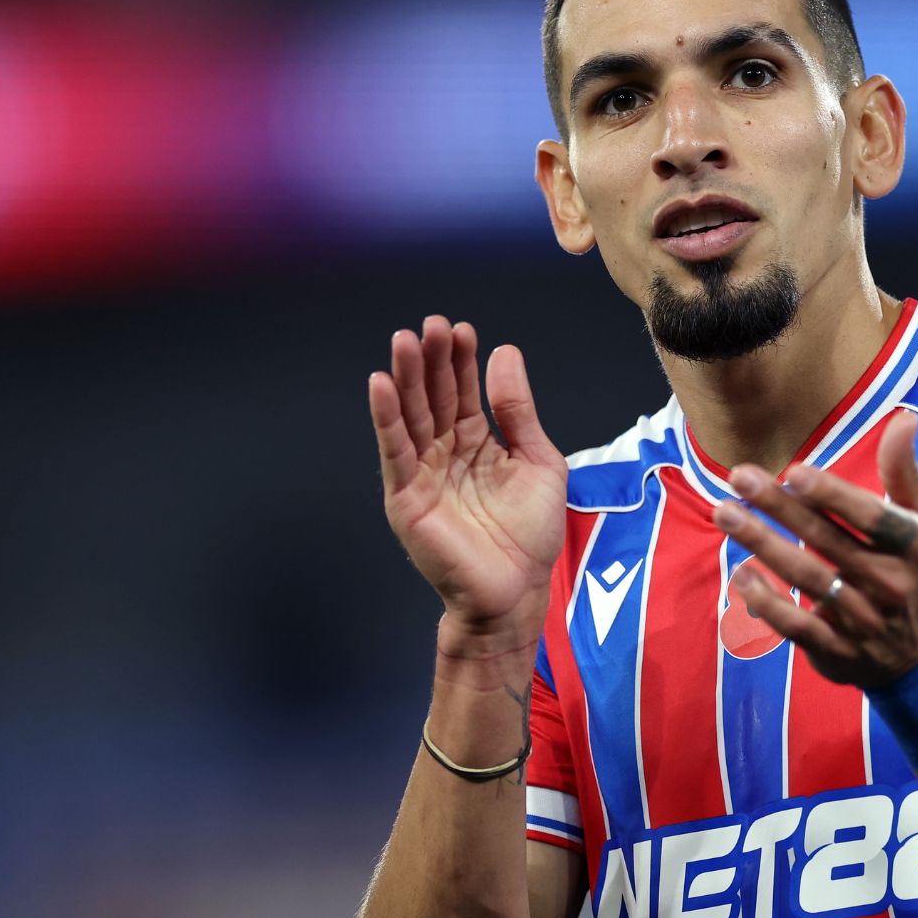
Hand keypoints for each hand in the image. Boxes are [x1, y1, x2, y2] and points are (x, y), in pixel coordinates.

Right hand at [369, 317, 566, 662]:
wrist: (516, 592)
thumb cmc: (530, 535)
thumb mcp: (537, 460)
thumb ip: (518, 411)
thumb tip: (505, 353)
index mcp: (476, 443)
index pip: (464, 392)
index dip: (461, 360)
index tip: (461, 329)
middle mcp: (444, 453)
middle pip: (434, 397)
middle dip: (431, 361)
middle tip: (430, 325)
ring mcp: (423, 474)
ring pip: (411, 417)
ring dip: (405, 378)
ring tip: (403, 341)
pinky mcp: (407, 497)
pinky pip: (395, 452)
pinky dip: (386, 419)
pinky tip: (380, 385)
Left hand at [711, 411, 917, 687]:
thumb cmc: (913, 570)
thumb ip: (904, 473)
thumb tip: (905, 418)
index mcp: (915, 547)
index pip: (872, 517)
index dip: (833, 495)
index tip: (795, 471)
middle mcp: (890, 584)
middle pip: (827, 542)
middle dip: (780, 507)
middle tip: (739, 475)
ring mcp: (863, 621)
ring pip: (806, 580)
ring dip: (761, 544)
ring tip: (724, 512)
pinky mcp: (836, 651)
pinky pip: (797, 627)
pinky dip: (767, 603)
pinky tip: (740, 574)